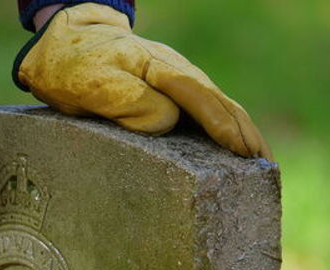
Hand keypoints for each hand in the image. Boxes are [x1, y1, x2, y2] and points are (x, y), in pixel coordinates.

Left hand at [16, 3, 270, 158]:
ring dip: (241, 130)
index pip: (197, 98)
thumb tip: (169, 120)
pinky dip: (226, 125)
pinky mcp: (172, 88)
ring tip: (260, 162)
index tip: (242, 151)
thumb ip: (129, 101)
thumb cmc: (73, 68)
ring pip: (218, 103)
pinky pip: (206, 106)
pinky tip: (237, 145)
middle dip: (243, 132)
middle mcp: (174, 70)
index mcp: (156, 68)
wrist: (65, 41)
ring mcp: (176, 77)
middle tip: (264, 167)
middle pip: (218, 101)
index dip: (221, 125)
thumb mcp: (92, 85)